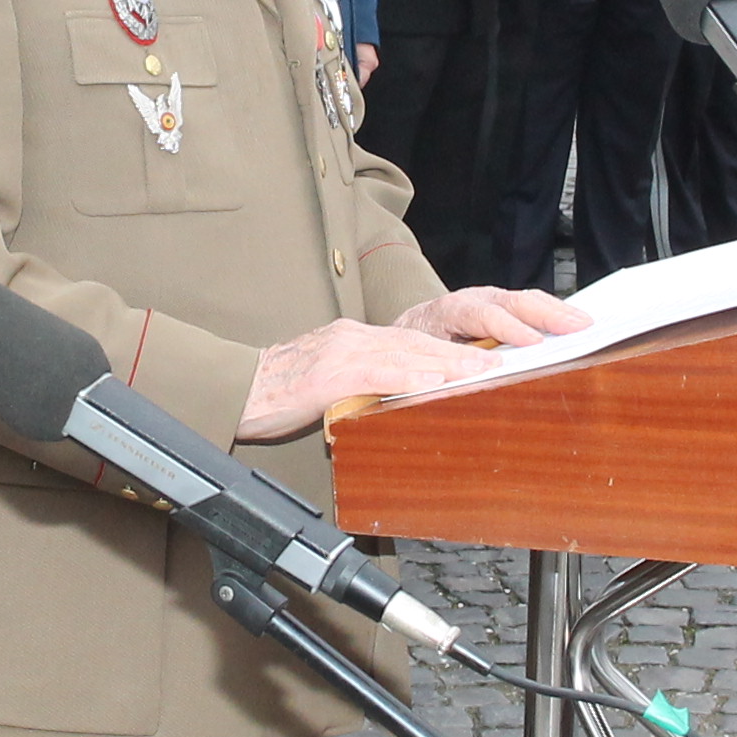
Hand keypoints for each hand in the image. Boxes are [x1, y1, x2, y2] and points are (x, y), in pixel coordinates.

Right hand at [241, 317, 500, 441]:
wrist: (237, 389)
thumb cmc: (276, 390)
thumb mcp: (325, 377)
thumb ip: (358, 380)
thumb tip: (392, 397)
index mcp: (352, 339)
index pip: (410, 342)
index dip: (448, 350)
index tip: (481, 357)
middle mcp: (352, 338)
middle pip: (417, 344)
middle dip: (460, 353)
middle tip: (499, 361)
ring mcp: (342, 353)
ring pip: (406, 355)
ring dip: (448, 365)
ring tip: (482, 372)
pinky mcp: (330, 374)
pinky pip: (379, 375)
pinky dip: (411, 379)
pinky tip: (435, 384)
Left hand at [398, 285, 585, 349]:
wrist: (411, 328)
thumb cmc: (420, 347)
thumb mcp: (428, 358)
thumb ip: (454, 363)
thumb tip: (484, 373)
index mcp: (451, 311)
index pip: (484, 316)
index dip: (510, 329)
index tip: (534, 343)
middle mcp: (473, 298)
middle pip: (514, 302)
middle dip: (547, 314)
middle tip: (576, 327)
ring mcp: (490, 298)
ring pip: (526, 299)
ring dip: (557, 311)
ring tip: (585, 323)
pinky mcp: (502, 303)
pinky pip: (530, 303)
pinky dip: (554, 311)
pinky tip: (574, 320)